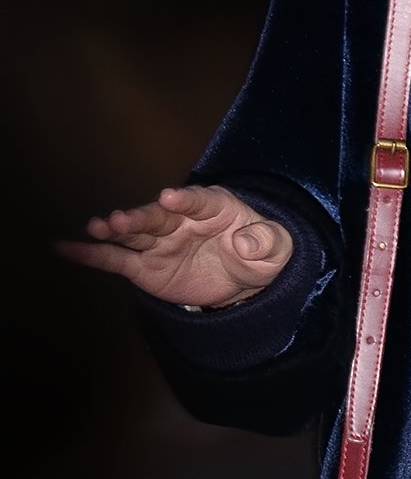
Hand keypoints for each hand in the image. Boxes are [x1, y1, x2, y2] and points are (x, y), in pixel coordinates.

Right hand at [57, 184, 292, 308]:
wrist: (243, 281)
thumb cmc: (261, 254)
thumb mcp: (276, 248)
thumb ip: (266, 242)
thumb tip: (247, 242)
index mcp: (214, 206)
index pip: (199, 200)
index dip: (185, 199)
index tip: (169, 197)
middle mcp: (180, 219)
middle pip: (158, 216)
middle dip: (141, 216)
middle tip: (121, 219)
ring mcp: (160, 241)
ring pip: (134, 234)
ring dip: (115, 229)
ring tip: (97, 227)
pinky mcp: (144, 265)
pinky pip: (116, 259)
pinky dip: (91, 254)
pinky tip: (65, 248)